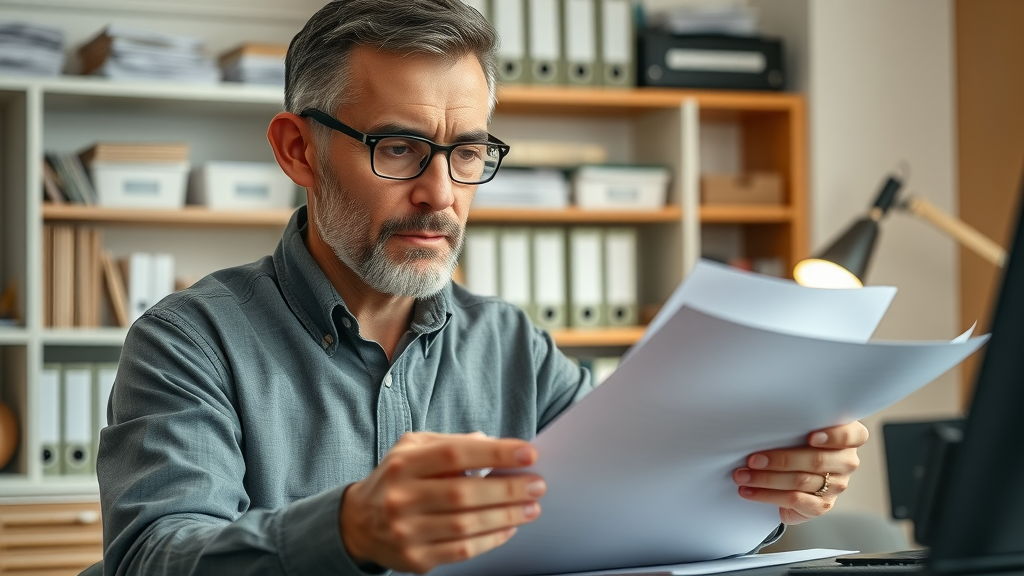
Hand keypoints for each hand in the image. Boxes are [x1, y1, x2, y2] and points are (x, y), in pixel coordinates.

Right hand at [339, 432, 545, 573]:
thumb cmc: (397, 479)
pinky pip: (462, 550)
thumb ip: (449, 444)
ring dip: (506, 516)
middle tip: (537, 484)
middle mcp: (402, 497)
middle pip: (464, 493)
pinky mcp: (415, 558)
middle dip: (508, 488)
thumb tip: (491, 442)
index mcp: (404, 464)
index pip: (454, 454)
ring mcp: (407, 530)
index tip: (527, 453)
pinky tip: (509, 528)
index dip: (494, 453)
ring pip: (466, 525)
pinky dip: (491, 539)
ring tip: (531, 507)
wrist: (358, 523)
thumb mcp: (413, 449)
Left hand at [733, 421, 868, 523]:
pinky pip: (794, 500)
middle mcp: (846, 462)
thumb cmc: (795, 443)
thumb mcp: (798, 429)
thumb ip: (795, 423)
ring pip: (800, 481)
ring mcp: (836, 485)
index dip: (834, 436)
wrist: (794, 477)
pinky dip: (767, 495)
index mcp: (847, 438)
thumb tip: (761, 419)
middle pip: (817, 460)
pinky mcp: (822, 505)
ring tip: (743, 475)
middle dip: (780, 460)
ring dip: (766, 479)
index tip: (811, 436)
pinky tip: (749, 491)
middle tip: (753, 460)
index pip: (851, 435)